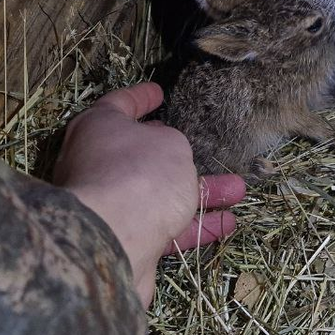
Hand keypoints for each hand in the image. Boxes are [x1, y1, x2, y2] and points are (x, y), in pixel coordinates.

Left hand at [53, 83, 245, 304]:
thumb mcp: (169, 142)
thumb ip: (171, 143)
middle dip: (180, 156)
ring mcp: (109, 206)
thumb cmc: (140, 175)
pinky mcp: (124, 240)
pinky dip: (195, 226)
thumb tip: (165, 154)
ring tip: (237, 190)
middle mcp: (96, 166)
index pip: (119, 104)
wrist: (114, 242)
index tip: (159, 92)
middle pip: (143, 156)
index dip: (140, 97)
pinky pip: (165, 229)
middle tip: (203, 149)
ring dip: (201, 194)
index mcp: (97, 129)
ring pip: (161, 195)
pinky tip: (227, 224)